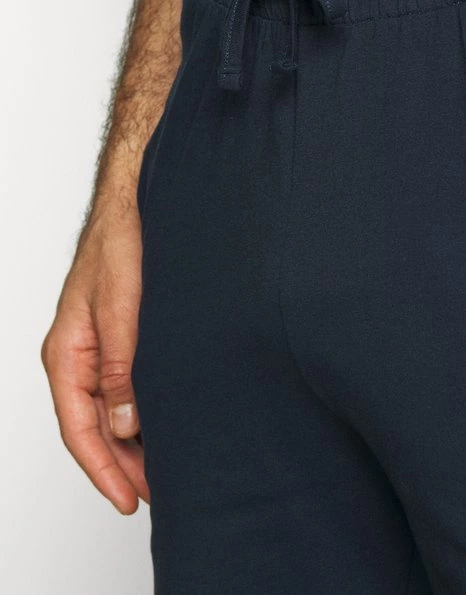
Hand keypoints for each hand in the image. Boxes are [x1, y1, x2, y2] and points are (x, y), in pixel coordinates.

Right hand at [41, 201, 147, 513]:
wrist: (136, 200)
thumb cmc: (122, 243)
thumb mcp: (122, 307)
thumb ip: (122, 367)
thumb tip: (126, 425)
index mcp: (67, 352)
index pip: (80, 428)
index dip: (105, 469)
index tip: (130, 499)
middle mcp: (78, 355)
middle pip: (94, 427)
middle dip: (121, 465)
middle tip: (155, 494)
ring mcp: (97, 346)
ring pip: (109, 409)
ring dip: (132, 441)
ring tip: (163, 468)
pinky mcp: (119, 335)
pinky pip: (122, 387)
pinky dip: (139, 411)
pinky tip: (162, 422)